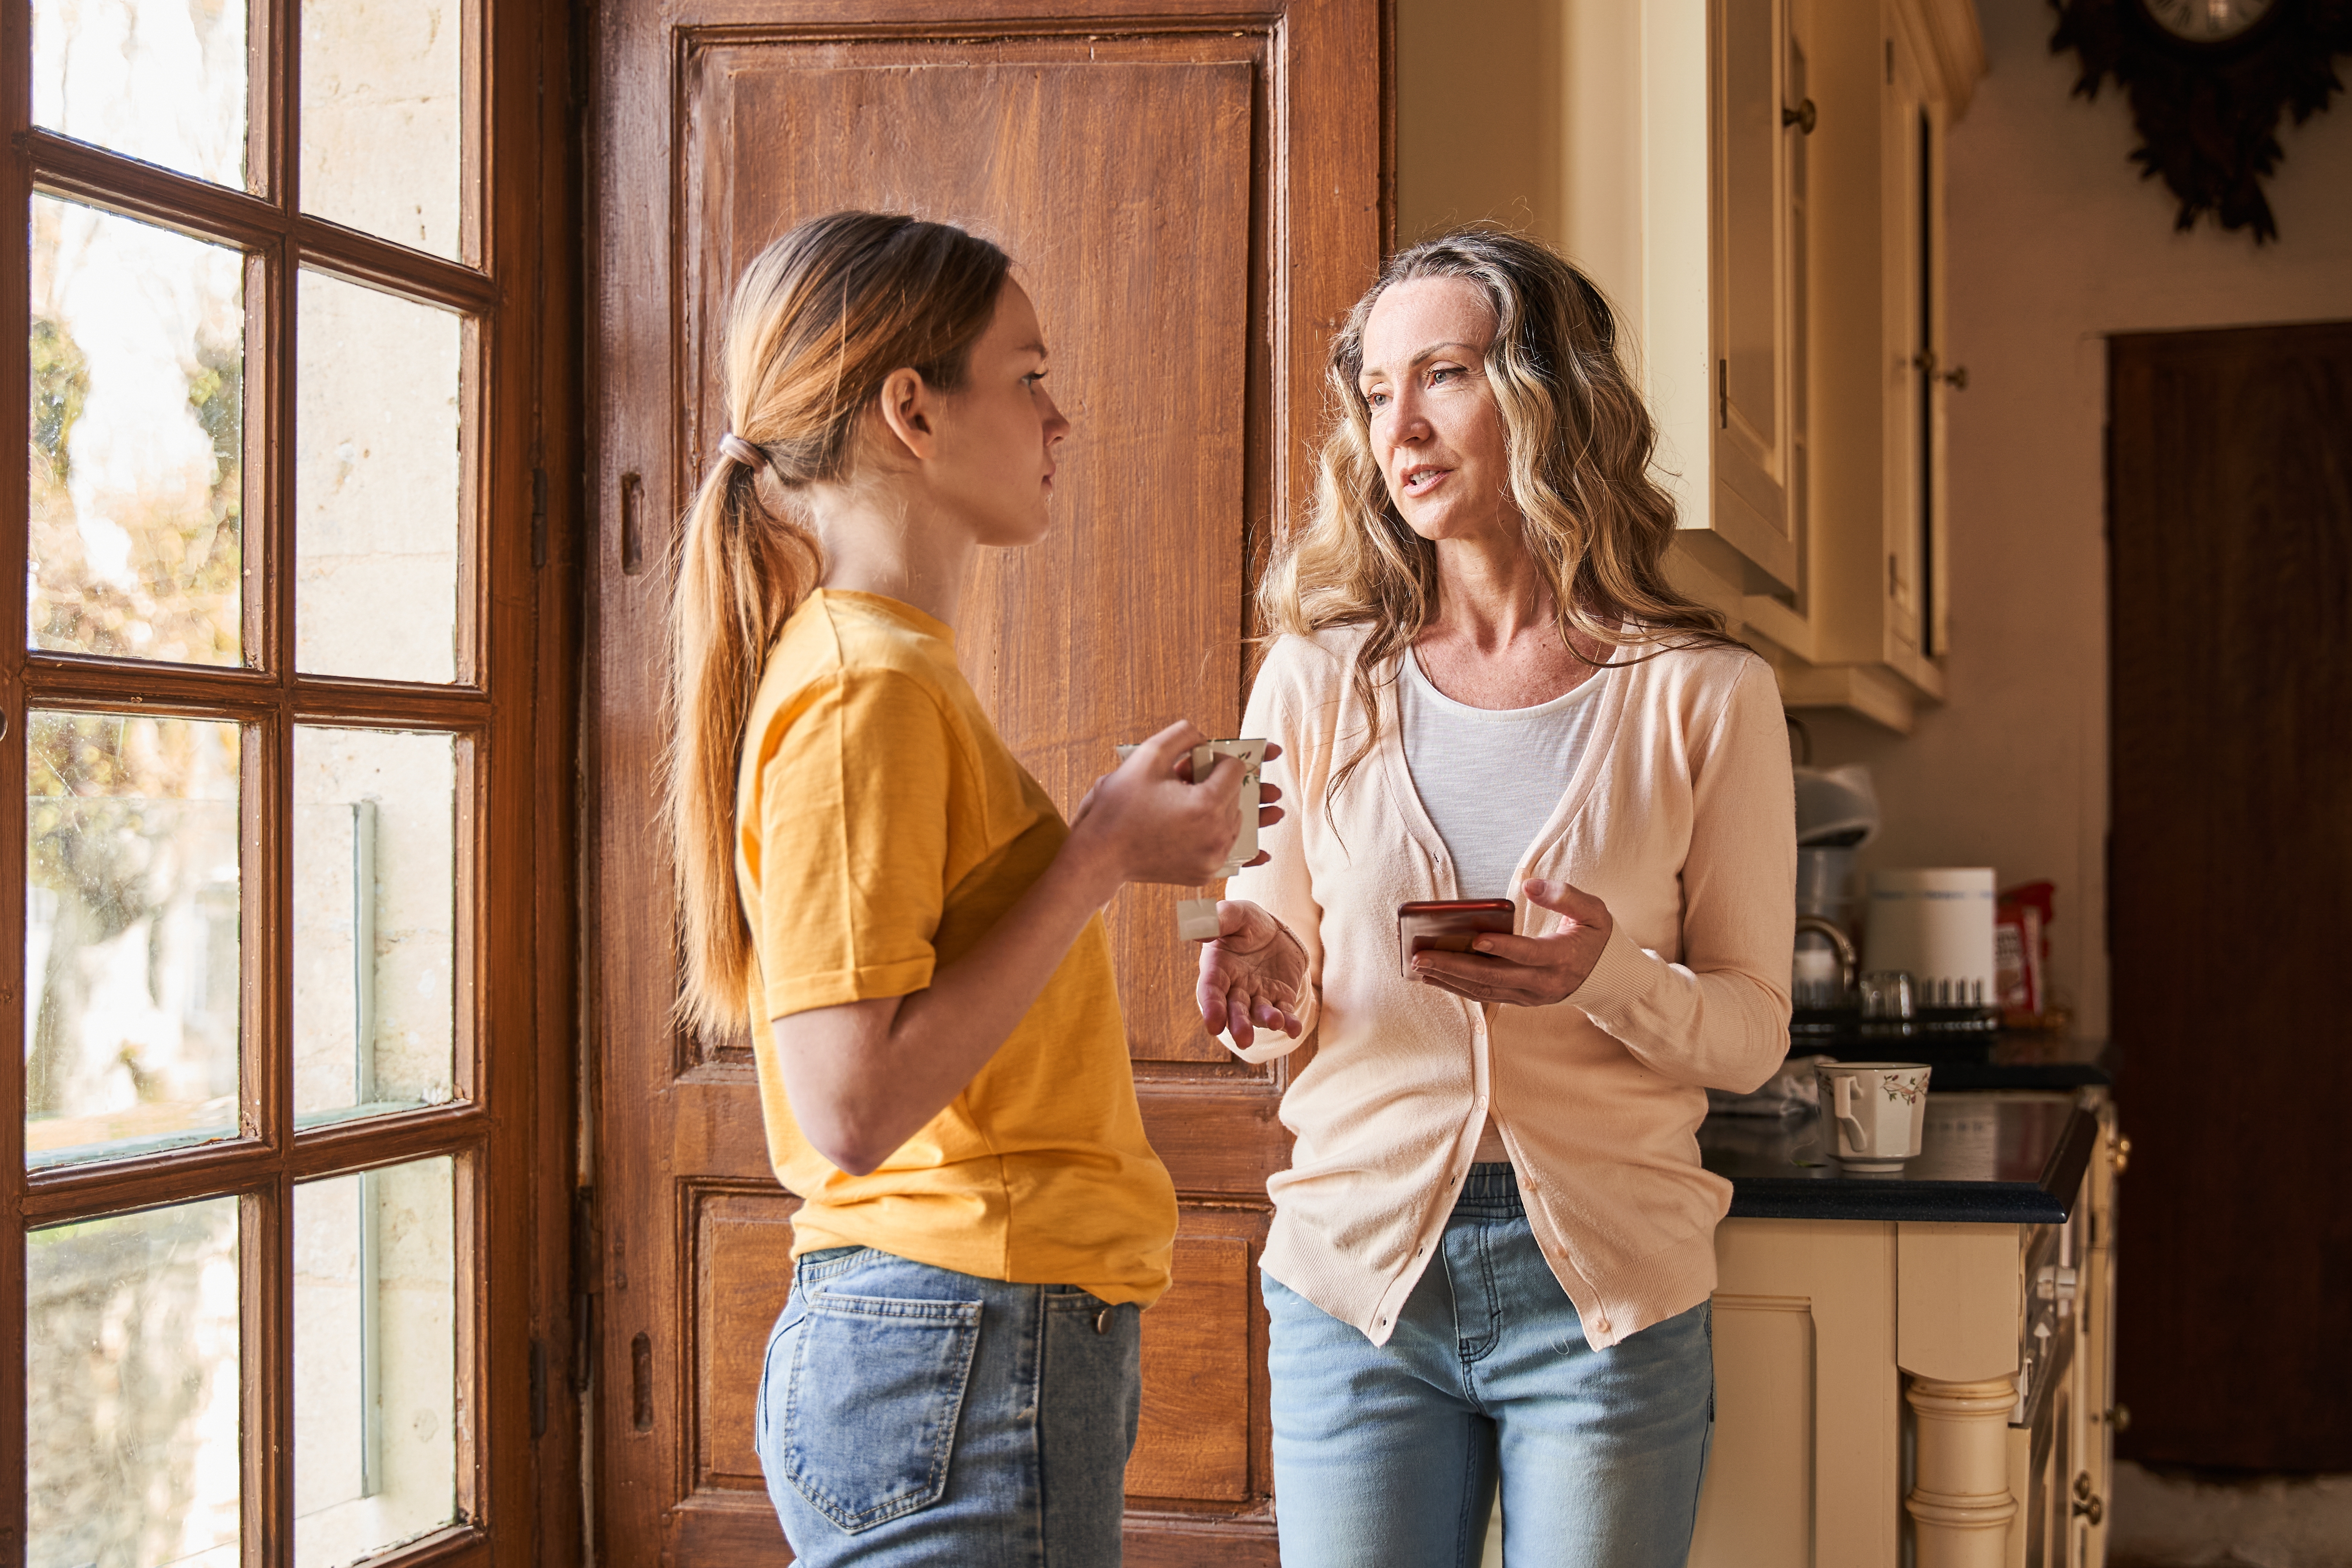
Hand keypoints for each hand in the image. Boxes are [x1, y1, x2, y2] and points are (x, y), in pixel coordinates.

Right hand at [1068, 723, 1287, 886]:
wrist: (1100, 855)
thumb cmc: (1119, 805)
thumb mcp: (1147, 756)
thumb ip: (1183, 734)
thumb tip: (1207, 737)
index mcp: (1207, 804)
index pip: (1235, 770)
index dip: (1219, 759)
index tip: (1203, 760)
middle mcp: (1217, 834)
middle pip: (1239, 798)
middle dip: (1223, 785)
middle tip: (1205, 779)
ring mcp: (1212, 857)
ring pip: (1237, 824)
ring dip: (1228, 811)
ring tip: (1232, 805)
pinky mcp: (1205, 874)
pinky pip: (1231, 856)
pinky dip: (1243, 851)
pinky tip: (1264, 853)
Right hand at [1195, 899, 1307, 1046]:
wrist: (1274, 930)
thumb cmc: (1246, 922)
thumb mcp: (1234, 914)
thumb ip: (1217, 920)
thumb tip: (1195, 928)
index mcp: (1217, 967)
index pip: (1211, 990)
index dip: (1212, 1008)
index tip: (1213, 1026)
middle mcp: (1234, 987)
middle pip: (1234, 1009)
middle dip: (1238, 1024)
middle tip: (1243, 1040)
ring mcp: (1258, 995)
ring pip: (1258, 1013)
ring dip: (1265, 1020)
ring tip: (1275, 1023)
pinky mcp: (1280, 997)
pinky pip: (1284, 1012)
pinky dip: (1288, 1022)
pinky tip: (1293, 1028)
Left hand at [1410, 878, 1613, 1006]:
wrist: (1606, 978)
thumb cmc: (1595, 938)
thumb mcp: (1593, 911)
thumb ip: (1565, 896)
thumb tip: (1529, 885)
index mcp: (1562, 958)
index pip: (1528, 954)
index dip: (1503, 947)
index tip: (1475, 938)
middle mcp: (1543, 983)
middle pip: (1494, 977)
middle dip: (1455, 967)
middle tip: (1422, 957)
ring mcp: (1530, 996)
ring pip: (1484, 991)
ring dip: (1450, 980)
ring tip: (1419, 966)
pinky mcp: (1520, 1000)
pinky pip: (1485, 996)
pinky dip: (1458, 987)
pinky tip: (1434, 977)